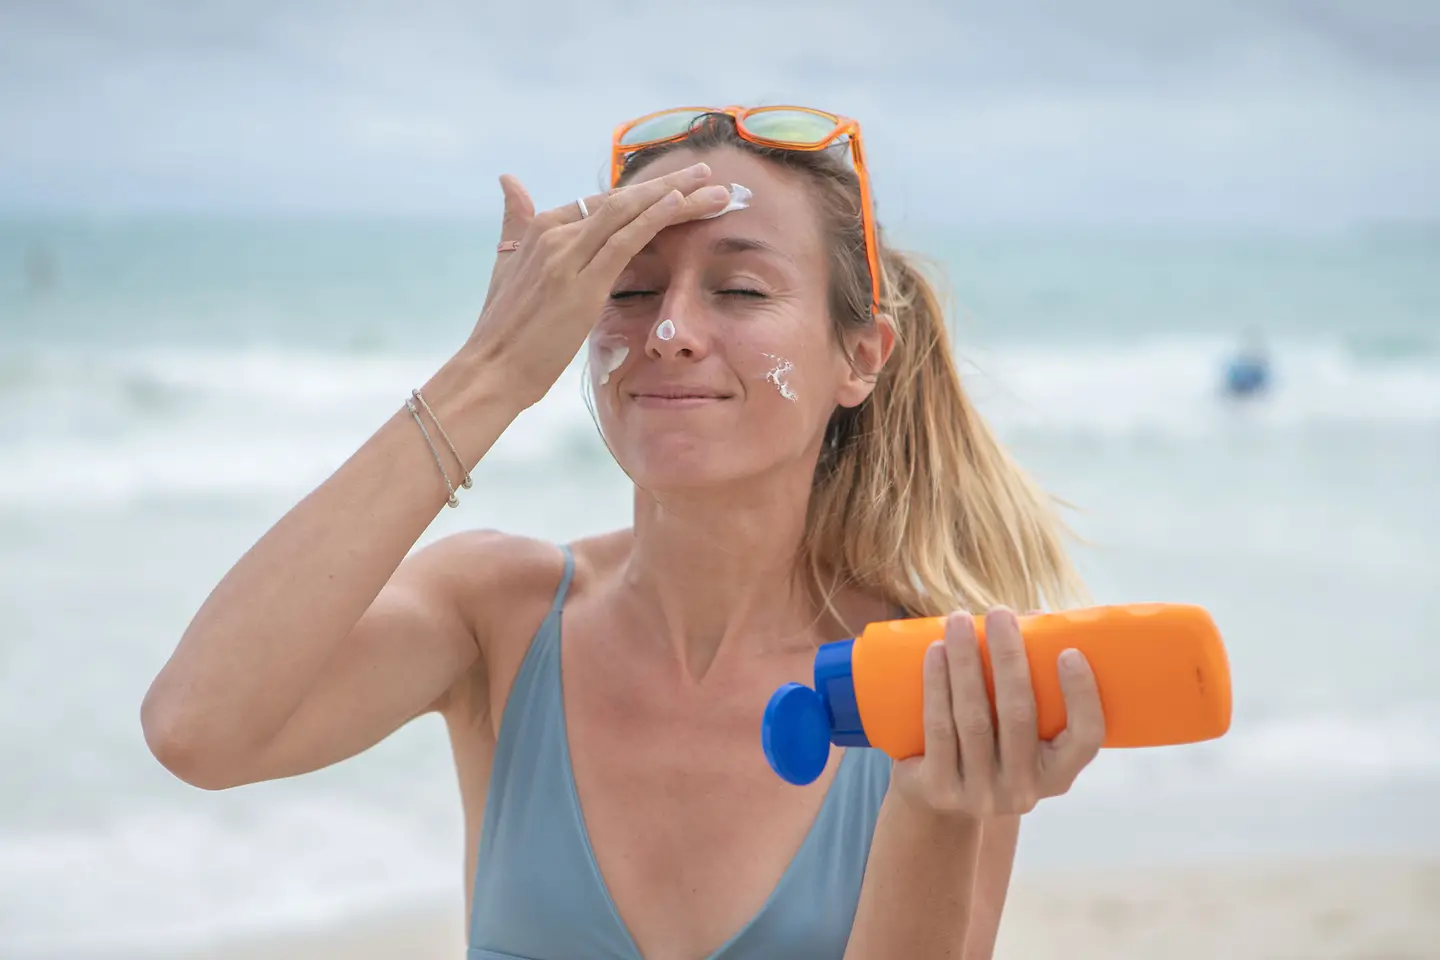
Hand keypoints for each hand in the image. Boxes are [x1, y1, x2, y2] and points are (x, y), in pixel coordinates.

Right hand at [467, 162, 731, 408]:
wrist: (490, 369)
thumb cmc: (503, 329)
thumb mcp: (506, 266)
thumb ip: (515, 223)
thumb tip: (509, 181)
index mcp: (542, 228)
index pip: (605, 201)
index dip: (646, 193)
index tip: (681, 187)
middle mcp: (555, 234)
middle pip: (624, 200)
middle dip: (671, 186)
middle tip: (709, 175)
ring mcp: (567, 257)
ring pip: (630, 213)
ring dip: (677, 197)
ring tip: (715, 190)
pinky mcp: (581, 285)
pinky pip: (624, 241)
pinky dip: (654, 218)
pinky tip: (680, 204)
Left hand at [889, 607, 1104, 819]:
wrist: (939, 799)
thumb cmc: (991, 745)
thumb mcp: (1021, 729)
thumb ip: (1033, 680)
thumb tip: (1032, 618)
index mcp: (1057, 774)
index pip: (1085, 738)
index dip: (1082, 696)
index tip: (1069, 651)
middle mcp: (1024, 790)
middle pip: (1018, 716)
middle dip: (1008, 657)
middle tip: (999, 613)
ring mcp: (980, 793)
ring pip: (974, 718)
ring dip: (966, 662)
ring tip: (959, 621)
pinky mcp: (940, 787)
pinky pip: (939, 728)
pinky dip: (937, 685)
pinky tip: (935, 652)